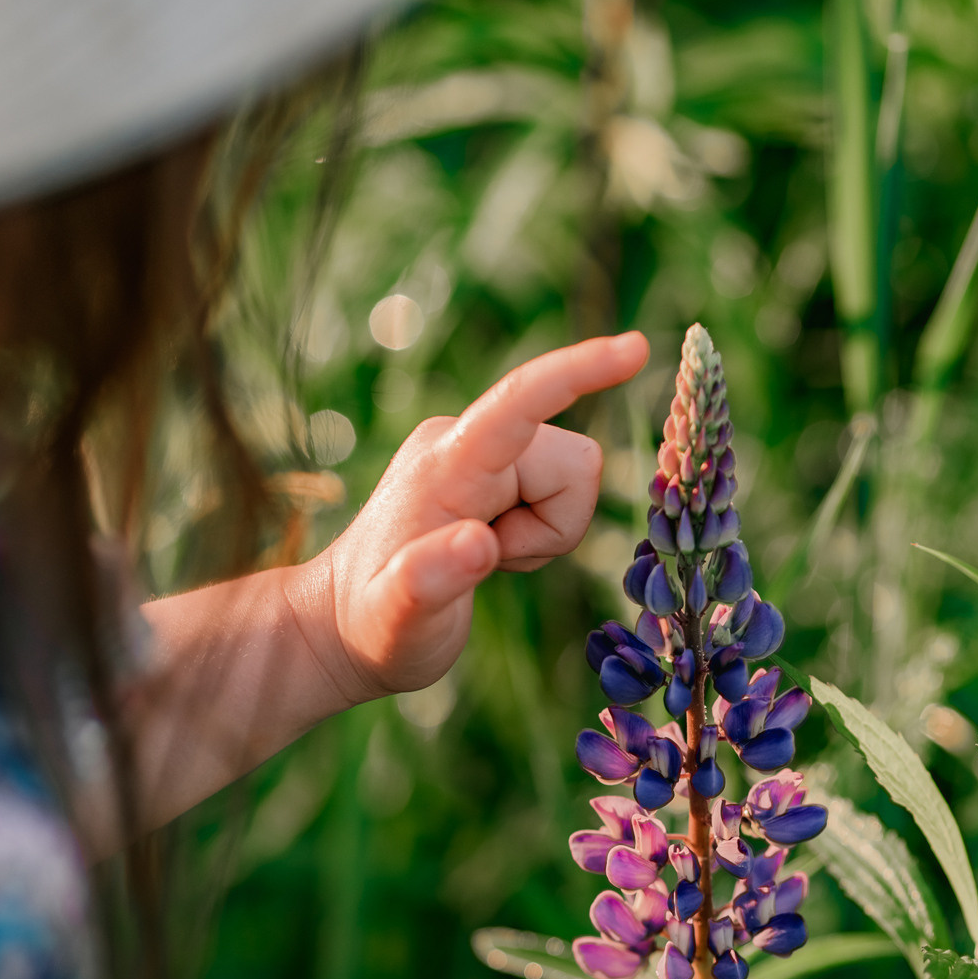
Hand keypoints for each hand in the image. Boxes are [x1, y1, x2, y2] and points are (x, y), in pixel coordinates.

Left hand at [316, 331, 648, 701]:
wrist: (343, 625)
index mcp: (444, 466)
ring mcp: (477, 453)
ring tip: (490, 558)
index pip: (519, 405)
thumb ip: (427, 582)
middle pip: (573, 461)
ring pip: (575, 475)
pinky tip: (491, 550)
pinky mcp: (489, 470)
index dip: (576, 374)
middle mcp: (463, 442)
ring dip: (550, 531)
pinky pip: (560, 488)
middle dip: (557, 525)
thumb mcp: (396, 620)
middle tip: (495, 562)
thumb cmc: (373, 629)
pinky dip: (542, 531)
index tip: (634, 349)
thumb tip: (479, 543)